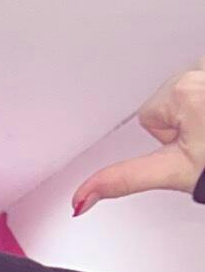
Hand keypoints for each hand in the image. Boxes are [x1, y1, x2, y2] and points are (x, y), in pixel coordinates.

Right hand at [73, 63, 204, 214]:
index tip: (195, 143)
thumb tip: (79, 199)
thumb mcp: (174, 173)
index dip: (172, 140)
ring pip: (195, 93)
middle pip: (173, 103)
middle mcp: (198, 72)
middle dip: (189, 124)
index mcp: (179, 92)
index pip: (151, 117)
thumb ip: (123, 180)